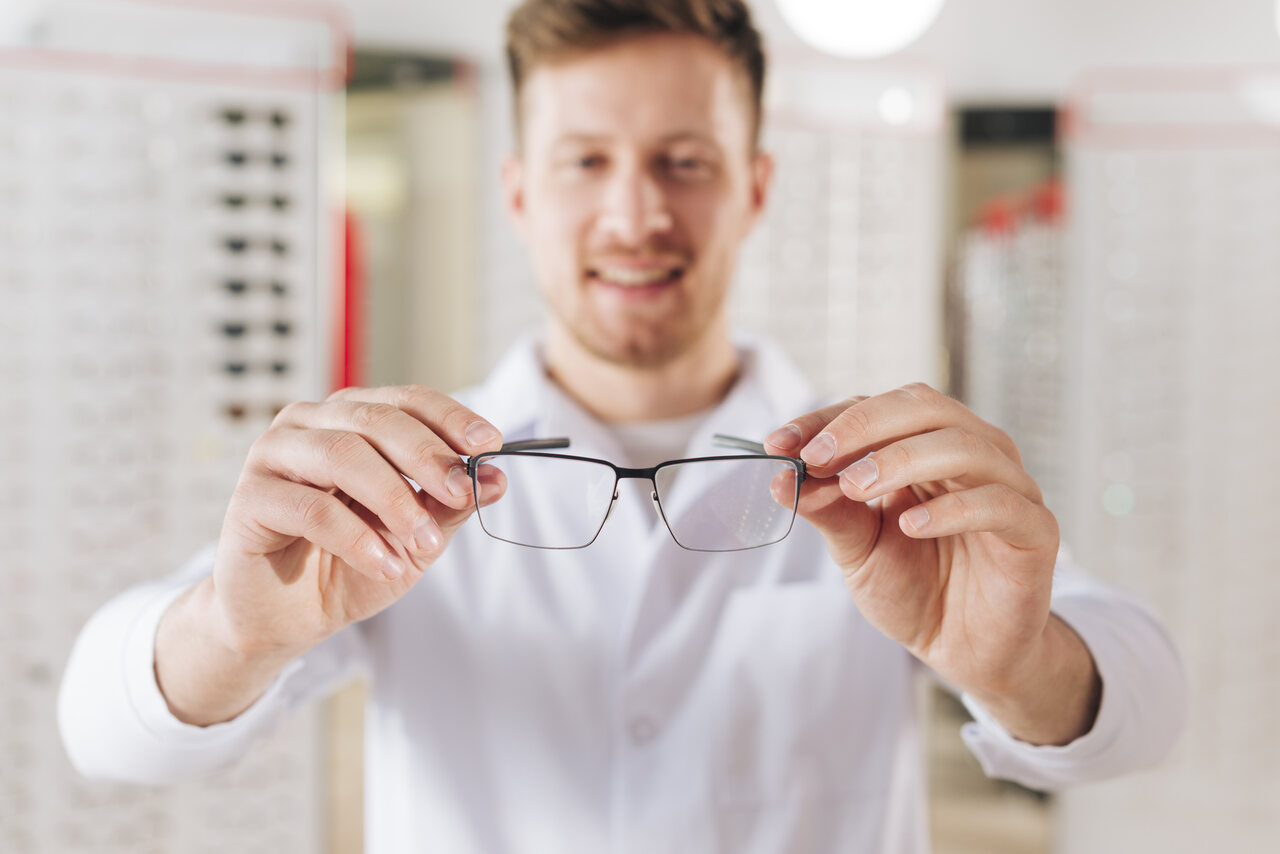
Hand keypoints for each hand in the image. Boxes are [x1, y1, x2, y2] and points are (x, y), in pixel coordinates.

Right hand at [211, 385, 506, 657]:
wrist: (288, 616)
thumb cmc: (349, 565)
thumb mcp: (415, 537)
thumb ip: (450, 505)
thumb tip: (498, 477)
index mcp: (353, 419)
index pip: (408, 400)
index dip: (451, 418)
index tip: (490, 444)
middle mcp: (311, 424)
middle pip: (377, 421)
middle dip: (428, 456)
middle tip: (463, 492)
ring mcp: (275, 455)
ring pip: (343, 454)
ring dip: (394, 499)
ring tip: (423, 542)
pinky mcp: (249, 498)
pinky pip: (310, 508)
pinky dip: (356, 538)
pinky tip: (384, 565)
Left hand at [765, 383, 1061, 699]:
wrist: (965, 652)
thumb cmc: (915, 590)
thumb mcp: (858, 549)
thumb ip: (830, 510)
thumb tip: (781, 476)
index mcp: (925, 447)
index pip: (877, 408)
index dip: (825, 420)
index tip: (778, 443)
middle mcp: (971, 453)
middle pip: (923, 407)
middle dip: (862, 427)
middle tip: (816, 456)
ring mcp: (1009, 486)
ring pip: (963, 445)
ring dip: (901, 460)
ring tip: (855, 487)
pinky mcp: (1035, 530)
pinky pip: (999, 503)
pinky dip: (951, 509)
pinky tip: (911, 525)